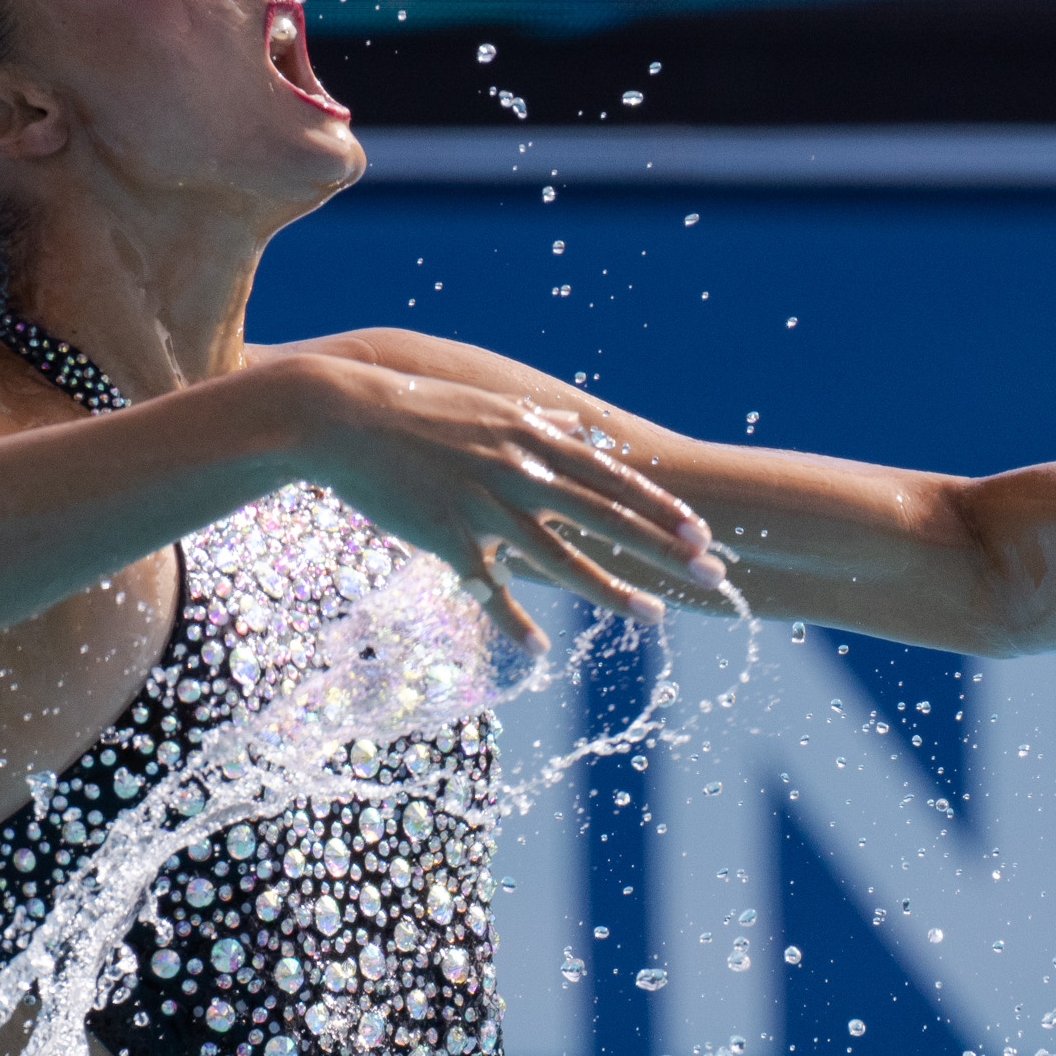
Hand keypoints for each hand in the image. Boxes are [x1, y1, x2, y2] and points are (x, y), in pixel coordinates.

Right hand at [291, 357, 725, 651]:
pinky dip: (513, 621)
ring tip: (652, 618)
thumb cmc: (417, 409)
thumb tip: (580, 425)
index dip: (661, 508)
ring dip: (611, 592)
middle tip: (710, 575)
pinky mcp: (447, 535)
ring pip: (561, 558)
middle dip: (664, 550)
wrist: (344, 415)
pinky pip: (489, 587)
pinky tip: (538, 649)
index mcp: (534, 438)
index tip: (702, 533)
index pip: (614, 477)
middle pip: (607, 517)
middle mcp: (520, 469)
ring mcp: (485, 504)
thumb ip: (540, 421)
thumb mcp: (490, 406)